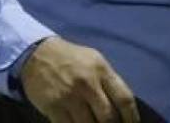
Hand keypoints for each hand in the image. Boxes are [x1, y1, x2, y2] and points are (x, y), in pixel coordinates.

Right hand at [21, 37, 140, 122]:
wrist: (37, 54)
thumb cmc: (71, 59)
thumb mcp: (95, 61)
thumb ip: (109, 82)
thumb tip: (124, 109)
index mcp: (101, 70)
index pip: (125, 99)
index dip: (132, 118)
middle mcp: (88, 83)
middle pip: (108, 117)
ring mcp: (70, 96)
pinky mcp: (54, 107)